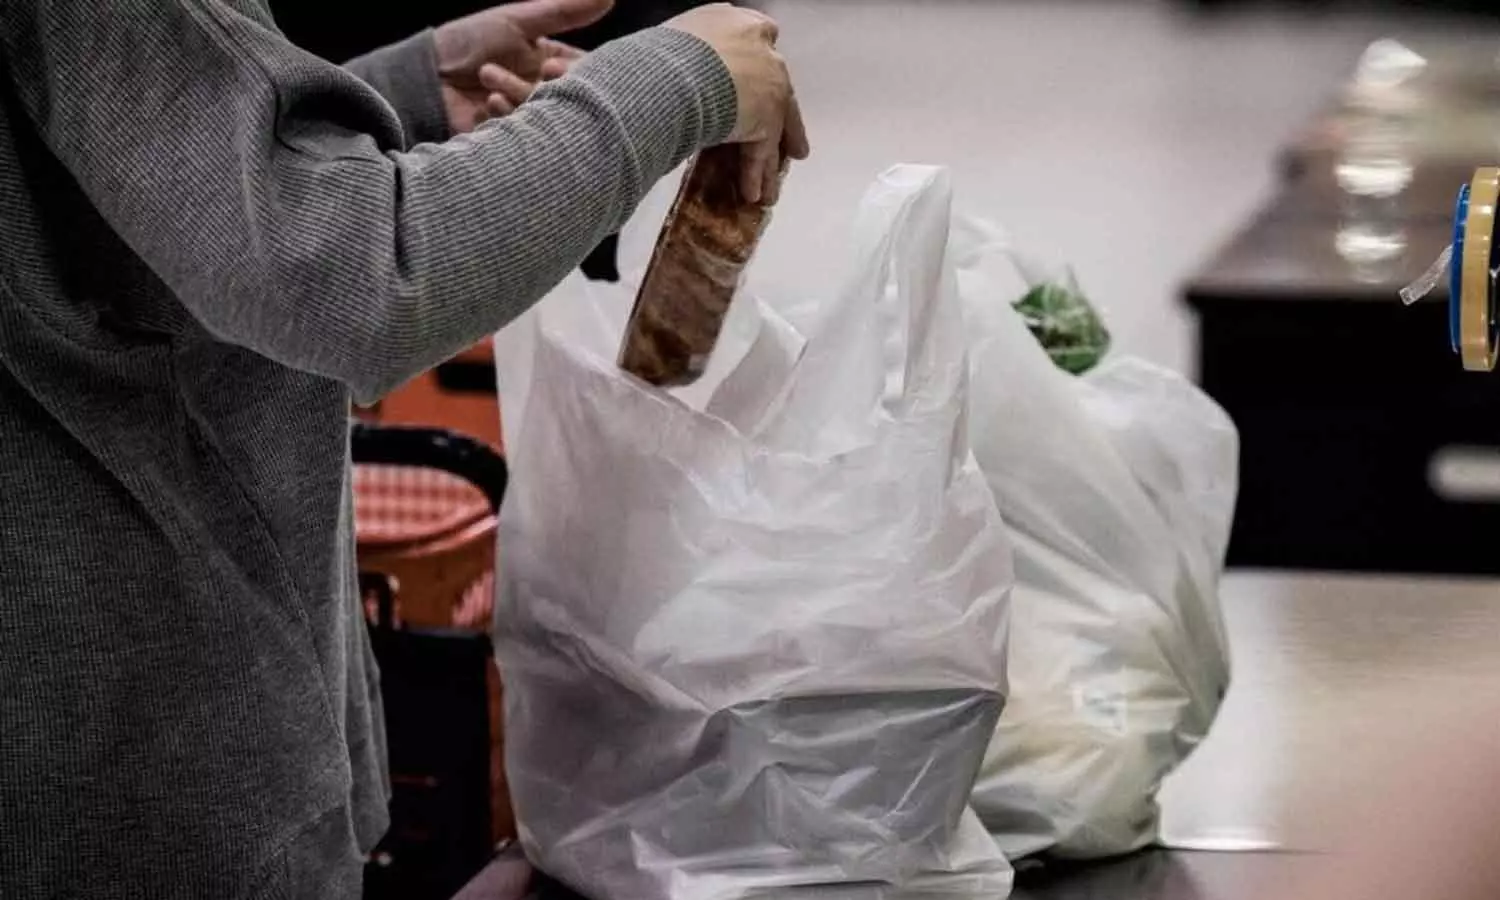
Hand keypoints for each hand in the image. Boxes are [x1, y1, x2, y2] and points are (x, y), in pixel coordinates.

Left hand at [434, 0, 612, 132]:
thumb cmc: (468, 43)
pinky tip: (484, 103)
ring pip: (543, 116)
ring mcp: (528, 117)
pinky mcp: (511, 139)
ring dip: (517, 96)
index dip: (575, 72)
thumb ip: (564, 12)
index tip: (555, 67)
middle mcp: (544, 91)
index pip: (582, 72)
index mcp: (551, 62)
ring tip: (488, 77)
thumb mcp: (518, 21)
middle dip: (546, 88)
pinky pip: (522, 135)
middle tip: (533, 78)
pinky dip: (504, 118)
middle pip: (566, 98)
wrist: (424, 77)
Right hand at [664, 4, 809, 204]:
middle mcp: (762, 52)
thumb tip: (674, 67)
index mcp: (737, 24)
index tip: (759, 77)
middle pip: (780, 92)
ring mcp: (769, 89)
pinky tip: (753, 193)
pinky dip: (755, 175)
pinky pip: (760, 154)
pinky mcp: (766, 123)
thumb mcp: (679, 34)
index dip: (758, 63)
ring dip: (770, 161)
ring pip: (774, 129)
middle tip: (791, 145)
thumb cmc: (670, 49)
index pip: (760, 38)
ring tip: (772, 186)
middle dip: (783, 123)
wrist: (678, 68)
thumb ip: (691, 50)